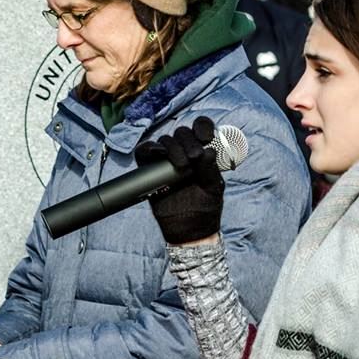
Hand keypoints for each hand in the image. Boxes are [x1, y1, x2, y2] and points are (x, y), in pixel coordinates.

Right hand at [134, 117, 223, 244]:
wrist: (189, 231)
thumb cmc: (205, 208)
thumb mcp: (214, 188)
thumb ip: (210, 168)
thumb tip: (206, 150)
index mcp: (203, 154)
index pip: (201, 128)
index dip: (202, 127)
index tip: (206, 137)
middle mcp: (184, 153)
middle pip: (182, 132)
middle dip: (188, 141)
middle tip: (194, 158)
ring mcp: (166, 161)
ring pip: (165, 141)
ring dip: (173, 148)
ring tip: (181, 166)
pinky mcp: (150, 171)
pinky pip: (144, 152)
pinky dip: (149, 149)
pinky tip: (157, 154)